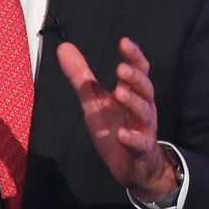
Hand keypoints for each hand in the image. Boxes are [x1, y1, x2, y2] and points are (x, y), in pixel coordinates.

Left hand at [57, 37, 175, 200]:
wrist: (133, 166)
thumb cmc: (115, 127)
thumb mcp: (94, 101)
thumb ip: (81, 76)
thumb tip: (63, 47)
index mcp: (132, 93)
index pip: (138, 70)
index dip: (133, 56)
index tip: (124, 42)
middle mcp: (142, 107)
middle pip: (145, 88)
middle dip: (134, 78)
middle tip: (121, 68)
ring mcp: (143, 129)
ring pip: (144, 113)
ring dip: (133, 102)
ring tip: (119, 93)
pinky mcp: (140, 151)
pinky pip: (139, 143)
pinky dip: (131, 138)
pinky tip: (121, 134)